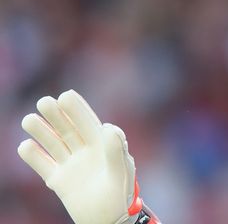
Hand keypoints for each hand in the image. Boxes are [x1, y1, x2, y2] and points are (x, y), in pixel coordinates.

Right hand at [18, 90, 140, 223]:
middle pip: (68, 129)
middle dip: (57, 115)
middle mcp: (85, 151)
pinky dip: (33, 156)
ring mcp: (71, 164)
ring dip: (42, 131)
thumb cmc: (121, 193)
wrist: (110, 218)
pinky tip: (25, 146)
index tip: (66, 96)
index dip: (77, 109)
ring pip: (54, 143)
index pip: (88, 122)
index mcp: (103, 145)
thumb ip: (116, 151)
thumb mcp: (121, 171)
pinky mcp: (59, 180)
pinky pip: (43, 165)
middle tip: (44, 102)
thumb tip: (109, 127)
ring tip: (29, 119)